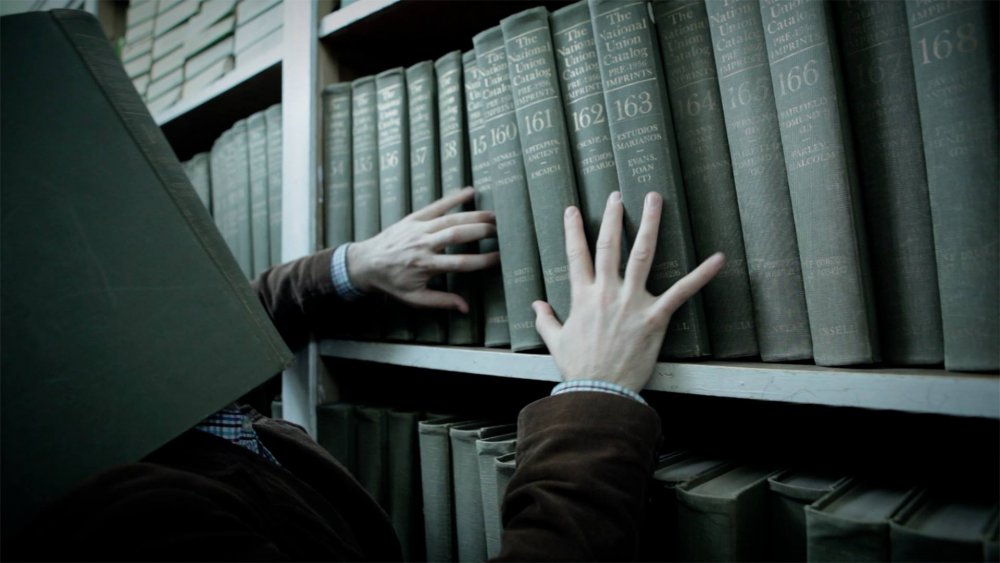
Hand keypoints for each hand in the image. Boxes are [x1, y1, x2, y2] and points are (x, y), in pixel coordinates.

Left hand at [348, 187, 498, 312]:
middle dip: (482, 232)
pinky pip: (436, 206)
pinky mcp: (413, 218)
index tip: (500, 257)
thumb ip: (441, 301)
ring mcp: (418, 228)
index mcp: (425, 265)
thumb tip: (466, 308)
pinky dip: (453, 198)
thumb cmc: (391, 283)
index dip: (483, 260)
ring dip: (474, 215)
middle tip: (501, 231)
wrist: (365, 263)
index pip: (461, 262)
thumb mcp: (414, 298)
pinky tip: (470, 192)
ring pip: (450, 219)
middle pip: (458, 235)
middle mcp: (423, 244)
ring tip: (494, 215)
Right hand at [533, 191, 724, 391]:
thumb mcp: (555, 342)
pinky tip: (718, 258)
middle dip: (613, 217)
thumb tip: (536, 304)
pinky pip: (681, 292)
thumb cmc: (579, 369)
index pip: (576, 255)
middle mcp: (607, 293)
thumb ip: (546, 320)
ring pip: (641, 255)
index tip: (573, 210)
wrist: (600, 392)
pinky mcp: (655, 318)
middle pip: (609, 246)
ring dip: (649, 225)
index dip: (573, 230)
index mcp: (583, 297)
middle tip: (617, 195)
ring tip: (654, 200)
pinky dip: (701, 275)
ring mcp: (632, 303)